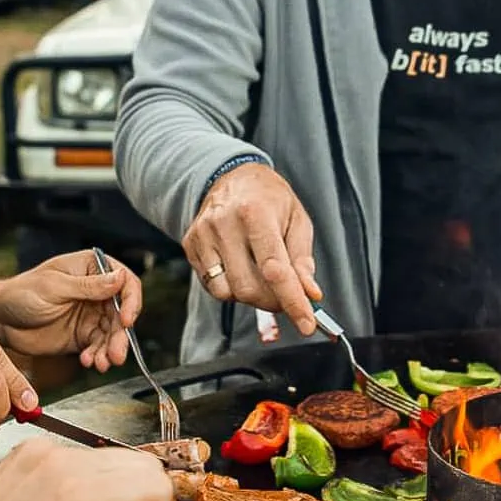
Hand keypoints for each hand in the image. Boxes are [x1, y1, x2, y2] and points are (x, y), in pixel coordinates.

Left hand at [0, 253, 144, 371]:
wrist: (0, 320)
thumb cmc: (21, 292)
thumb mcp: (55, 286)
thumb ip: (88, 286)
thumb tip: (119, 277)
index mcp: (91, 269)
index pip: (124, 281)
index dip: (130, 301)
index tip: (126, 319)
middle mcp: (96, 292)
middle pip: (122, 313)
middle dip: (120, 335)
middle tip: (116, 353)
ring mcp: (91, 316)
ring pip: (112, 334)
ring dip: (110, 350)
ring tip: (102, 362)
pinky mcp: (82, 336)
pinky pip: (98, 347)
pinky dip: (97, 356)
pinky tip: (89, 361)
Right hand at [184, 163, 321, 332]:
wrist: (231, 175)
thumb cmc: (269, 198)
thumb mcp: (296, 219)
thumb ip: (302, 259)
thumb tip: (309, 294)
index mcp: (255, 212)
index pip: (274, 269)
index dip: (292, 301)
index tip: (306, 324)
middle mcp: (224, 222)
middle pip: (248, 287)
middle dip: (272, 302)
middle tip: (285, 296)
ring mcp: (202, 234)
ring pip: (227, 292)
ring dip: (250, 297)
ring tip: (261, 277)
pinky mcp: (190, 245)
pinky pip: (212, 285)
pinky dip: (231, 288)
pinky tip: (240, 269)